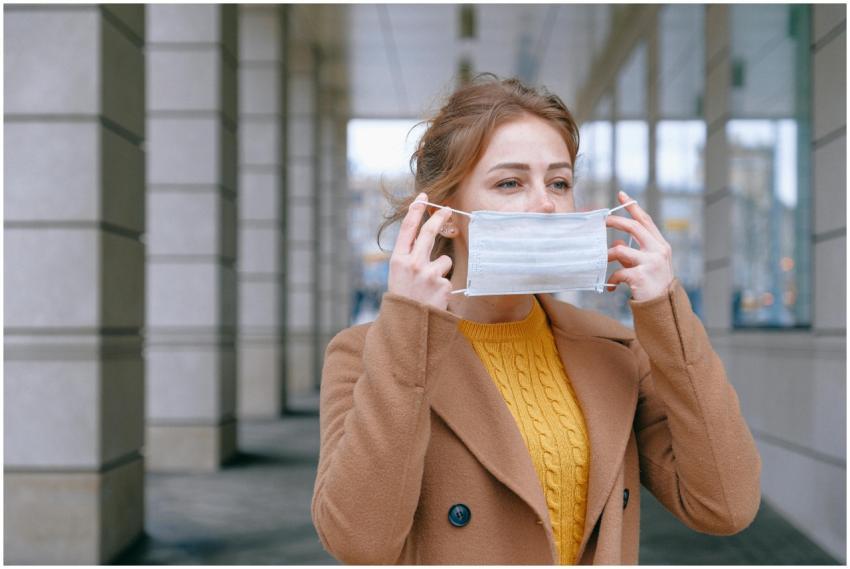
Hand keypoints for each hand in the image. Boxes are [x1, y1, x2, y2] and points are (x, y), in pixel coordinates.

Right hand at [387, 192, 453, 309]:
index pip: (407, 230)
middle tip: (448, 209)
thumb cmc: (403, 299)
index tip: (423, 198)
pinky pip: (448, 279)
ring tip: (429, 288)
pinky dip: (443, 287)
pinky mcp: (443, 285)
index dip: (415, 211)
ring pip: (444, 261)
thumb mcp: (398, 276)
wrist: (407, 327)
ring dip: (440, 271)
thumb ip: (410, 257)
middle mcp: (412, 264)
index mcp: (398, 261)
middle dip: (439, 218)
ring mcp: (428, 274)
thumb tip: (427, 236)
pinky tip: (434, 298)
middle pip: (429, 234)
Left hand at [605, 191, 674, 301]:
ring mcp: (651, 263)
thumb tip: (617, 243)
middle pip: (633, 227)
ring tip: (602, 261)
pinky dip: (612, 279)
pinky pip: (618, 272)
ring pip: (620, 250)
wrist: (664, 309)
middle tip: (601, 222)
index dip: (633, 207)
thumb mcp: (646, 265)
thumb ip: (634, 252)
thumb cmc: (653, 285)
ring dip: (607, 255)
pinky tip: (612, 287)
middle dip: (615, 222)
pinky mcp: (641, 276)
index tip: (621, 195)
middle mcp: (658, 250)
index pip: (646, 220)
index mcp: (660, 245)